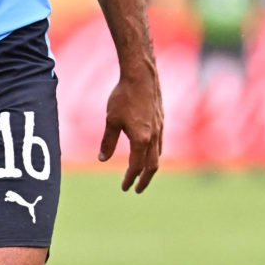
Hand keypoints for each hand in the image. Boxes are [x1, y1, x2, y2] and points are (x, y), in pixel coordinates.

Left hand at [100, 68, 162, 192]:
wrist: (142, 76)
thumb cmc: (124, 97)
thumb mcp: (111, 120)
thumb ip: (108, 142)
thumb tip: (102, 159)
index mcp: (141, 139)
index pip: (136, 166)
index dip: (130, 179)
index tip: (125, 188)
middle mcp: (154, 136)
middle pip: (152, 166)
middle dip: (144, 180)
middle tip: (137, 189)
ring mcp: (160, 128)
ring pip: (158, 154)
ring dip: (150, 167)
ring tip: (143, 173)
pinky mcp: (161, 119)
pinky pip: (160, 143)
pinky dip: (154, 153)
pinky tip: (149, 151)